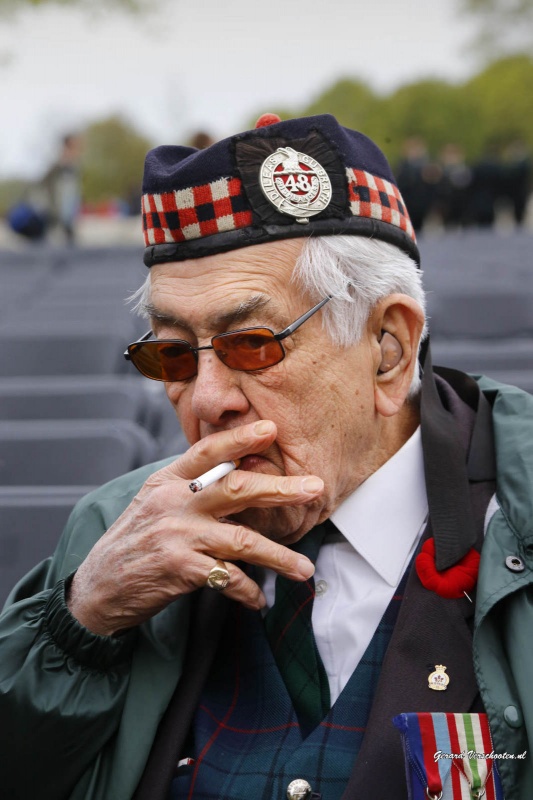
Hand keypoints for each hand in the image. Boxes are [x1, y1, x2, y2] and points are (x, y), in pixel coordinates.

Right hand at [67, 420, 323, 635]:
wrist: (98, 586)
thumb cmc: (134, 542)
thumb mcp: (155, 502)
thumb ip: (191, 488)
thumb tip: (239, 476)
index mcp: (167, 480)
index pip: (207, 450)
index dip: (239, 438)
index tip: (271, 428)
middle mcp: (174, 502)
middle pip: (236, 488)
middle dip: (280, 488)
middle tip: (313, 488)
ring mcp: (177, 535)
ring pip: (242, 540)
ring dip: (280, 556)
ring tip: (305, 568)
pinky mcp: (179, 569)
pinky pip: (228, 578)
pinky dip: (249, 591)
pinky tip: (260, 600)